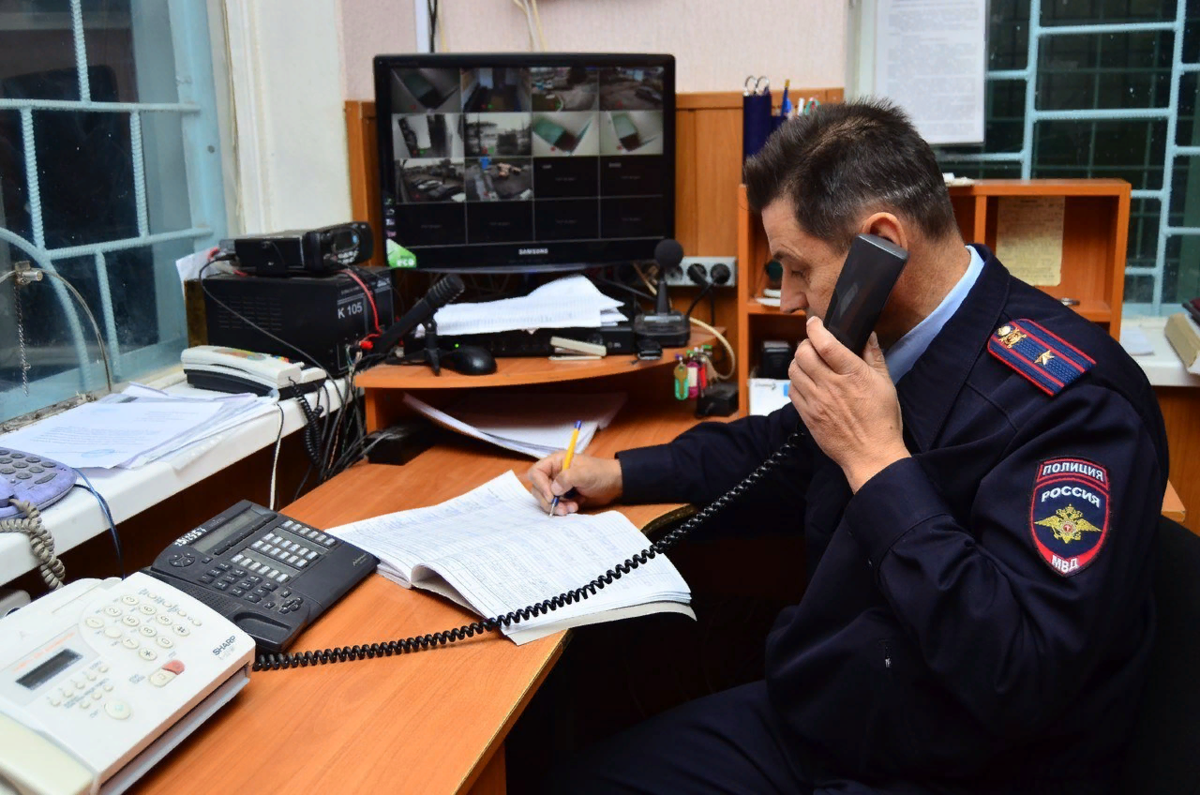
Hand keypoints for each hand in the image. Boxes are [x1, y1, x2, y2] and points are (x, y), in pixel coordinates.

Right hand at [525, 452, 622, 514]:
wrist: (615, 483)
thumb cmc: (601, 473)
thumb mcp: (585, 473)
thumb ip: (567, 478)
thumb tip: (553, 490)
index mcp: (556, 462)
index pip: (536, 472)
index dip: (540, 485)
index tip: (551, 496)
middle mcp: (554, 473)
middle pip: (538, 488)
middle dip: (548, 500)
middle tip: (561, 508)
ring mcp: (559, 485)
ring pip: (546, 499)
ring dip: (557, 506)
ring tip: (571, 508)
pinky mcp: (565, 496)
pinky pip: (557, 505)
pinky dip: (563, 508)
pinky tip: (575, 507)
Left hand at [789, 317, 908, 491]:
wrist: (871, 455)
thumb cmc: (881, 421)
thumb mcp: (885, 383)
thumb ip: (873, 356)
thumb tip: (867, 334)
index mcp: (851, 375)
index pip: (825, 343)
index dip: (815, 328)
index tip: (814, 323)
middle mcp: (830, 386)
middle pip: (802, 353)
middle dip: (806, 344)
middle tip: (813, 346)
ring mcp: (816, 401)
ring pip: (793, 371)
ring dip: (799, 362)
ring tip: (810, 364)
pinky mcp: (807, 415)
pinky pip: (792, 391)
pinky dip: (796, 383)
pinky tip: (808, 384)